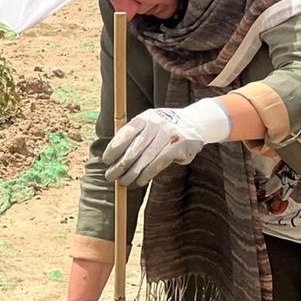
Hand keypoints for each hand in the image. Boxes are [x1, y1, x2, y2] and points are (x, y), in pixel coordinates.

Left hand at [102, 99, 230, 187]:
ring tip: (123, 182)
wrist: (195, 121)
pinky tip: (140, 181)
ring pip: (146, 157)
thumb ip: (134, 136)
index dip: (114, 148)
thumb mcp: (149, 124)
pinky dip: (148, 173)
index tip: (105, 161)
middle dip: (120, 164)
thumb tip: (113, 157)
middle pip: (134, 147)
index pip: (125, 133)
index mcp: (144, 117)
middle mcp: (156, 124)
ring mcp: (169, 134)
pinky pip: (160, 162)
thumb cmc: (163, 128)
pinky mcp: (179, 145)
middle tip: (110, 176)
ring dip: (133, 173)